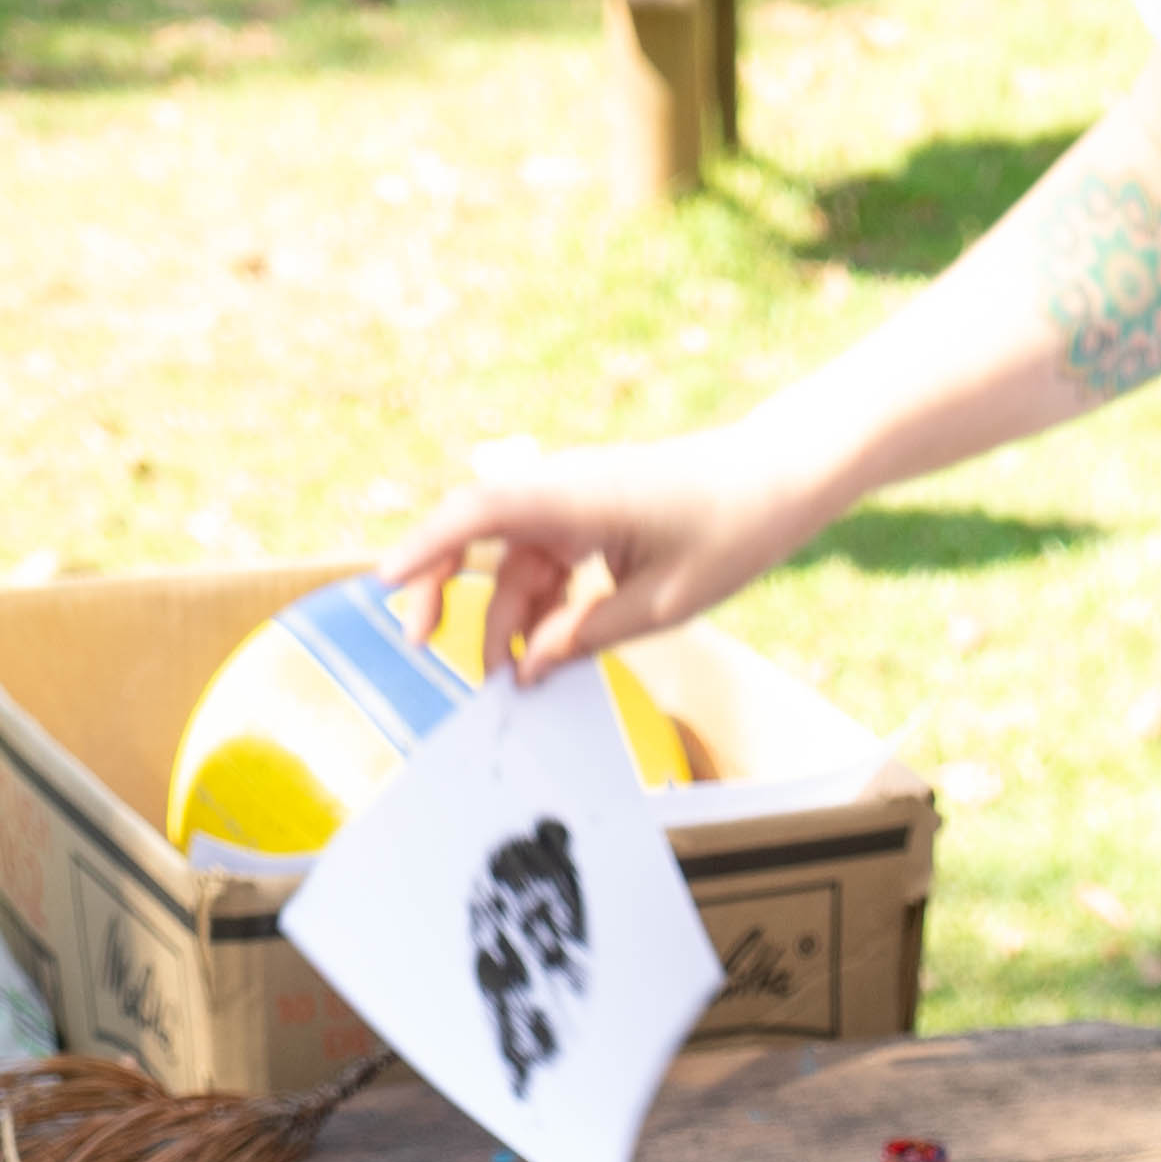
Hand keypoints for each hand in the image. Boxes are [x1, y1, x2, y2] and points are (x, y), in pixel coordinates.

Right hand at [379, 424, 833, 677]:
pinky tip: (543, 653)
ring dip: (503, 618)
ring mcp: (572, 505)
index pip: (478, 514)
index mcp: (575, 498)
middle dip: (440, 588)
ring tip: (509, 681)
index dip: (425, 549)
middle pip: (476, 535)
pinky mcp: (587, 520)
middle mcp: (561, 492)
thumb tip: (530, 664)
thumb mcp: (660, 604)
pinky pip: (544, 565)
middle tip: (419, 645)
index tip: (385, 585)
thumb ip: (587, 635)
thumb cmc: (729, 530)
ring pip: (512, 564)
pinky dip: (539, 608)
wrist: (776, 480)